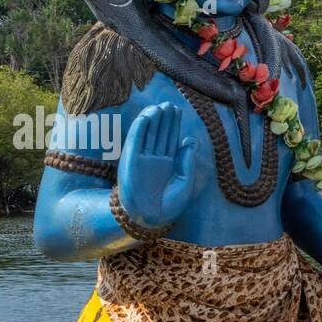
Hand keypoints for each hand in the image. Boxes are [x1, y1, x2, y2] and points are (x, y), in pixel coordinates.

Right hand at [117, 103, 196, 230]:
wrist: (150, 218)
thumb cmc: (169, 205)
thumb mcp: (185, 182)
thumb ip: (187, 161)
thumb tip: (191, 139)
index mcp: (168, 164)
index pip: (170, 139)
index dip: (173, 125)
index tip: (177, 110)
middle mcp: (154, 159)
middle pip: (160, 134)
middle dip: (165, 119)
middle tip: (170, 104)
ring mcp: (142, 159)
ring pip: (148, 134)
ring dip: (153, 120)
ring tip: (160, 107)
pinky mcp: (130, 160)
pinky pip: (135, 141)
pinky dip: (140, 128)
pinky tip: (147, 117)